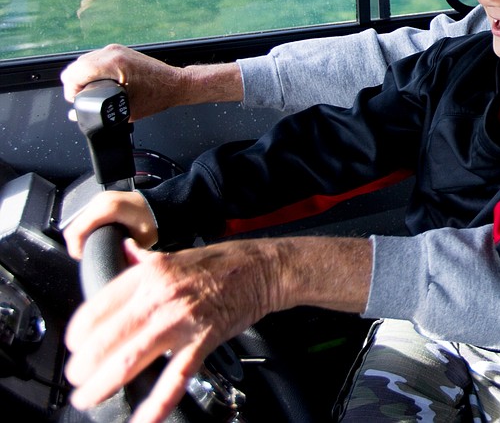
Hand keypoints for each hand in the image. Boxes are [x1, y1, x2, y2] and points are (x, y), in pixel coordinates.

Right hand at [60, 44, 243, 120]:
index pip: (74, 73)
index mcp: (112, 63)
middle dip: (75, 84)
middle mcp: (112, 52)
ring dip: (82, 77)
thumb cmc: (157, 95)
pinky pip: (95, 59)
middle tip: (82, 99)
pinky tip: (98, 84)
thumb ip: (97, 112)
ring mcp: (115, 49)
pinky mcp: (119, 51)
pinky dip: (92, 72)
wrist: (176, 84)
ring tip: (89, 93)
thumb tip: (75, 114)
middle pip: (76, 66)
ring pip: (84, 61)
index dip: (71, 90)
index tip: (76, 101)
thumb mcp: (125, 109)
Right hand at [63, 190, 158, 259]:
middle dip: (77, 243)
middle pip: (74, 226)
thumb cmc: (154, 222)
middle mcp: (101, 200)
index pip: (77, 230)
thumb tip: (108, 262)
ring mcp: (101, 199)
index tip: (83, 258)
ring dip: (81, 236)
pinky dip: (86, 229)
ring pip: (78, 222)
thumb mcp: (139, 241)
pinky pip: (86, 217)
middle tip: (86, 255)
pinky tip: (95, 238)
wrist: (163, 206)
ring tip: (90, 248)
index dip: (76, 247)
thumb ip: (122, 251)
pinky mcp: (102, 200)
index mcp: (108, 208)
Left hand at [64, 236, 370, 422]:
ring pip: (130, 359)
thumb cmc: (223, 262)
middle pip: (106, 339)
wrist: (264, 268)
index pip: (95, 308)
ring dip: (102, 383)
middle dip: (83, 366)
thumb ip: (144, 260)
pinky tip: (142, 418)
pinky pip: (175, 378)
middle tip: (77, 378)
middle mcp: (160, 297)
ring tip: (89, 396)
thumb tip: (123, 256)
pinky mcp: (203, 341)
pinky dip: (156, 403)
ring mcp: (181, 321)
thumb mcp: (175, 254)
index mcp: (149, 274)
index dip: (77, 333)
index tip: (74, 345)